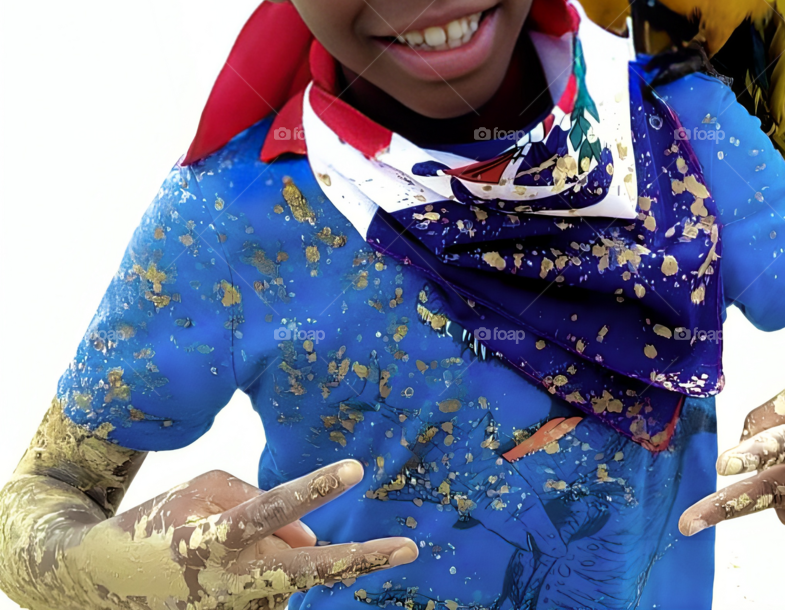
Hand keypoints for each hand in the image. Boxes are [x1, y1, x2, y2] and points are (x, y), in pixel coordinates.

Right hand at [67, 459, 416, 607]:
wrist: (99, 587)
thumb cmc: (154, 527)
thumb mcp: (198, 494)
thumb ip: (256, 500)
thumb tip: (308, 537)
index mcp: (216, 538)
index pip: (275, 507)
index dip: (315, 487)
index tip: (354, 469)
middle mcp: (232, 584)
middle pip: (309, 570)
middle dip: (361, 559)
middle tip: (409, 548)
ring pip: (289, 575)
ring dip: (281, 556)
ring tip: (221, 551)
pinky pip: (273, 592)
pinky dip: (267, 574)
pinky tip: (227, 572)